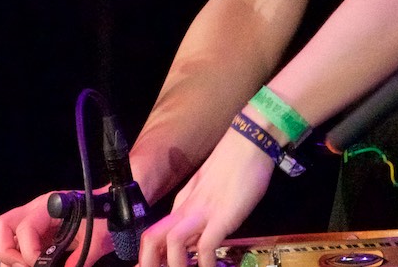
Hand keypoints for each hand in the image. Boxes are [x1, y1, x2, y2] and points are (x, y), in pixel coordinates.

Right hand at [0, 191, 112, 266]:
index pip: (25, 228)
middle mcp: (34, 211)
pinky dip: (19, 261)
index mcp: (49, 207)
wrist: (111, 210)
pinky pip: (16, 247)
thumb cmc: (105, 219)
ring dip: (12, 259)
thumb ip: (80, 259)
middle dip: (7, 253)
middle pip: (2, 226)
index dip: (29, 252)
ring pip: (5, 238)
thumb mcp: (97, 240)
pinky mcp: (35, 234)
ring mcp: (32, 222)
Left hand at [137, 129, 273, 266]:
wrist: (249, 142)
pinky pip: (205, 247)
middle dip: (149, 263)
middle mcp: (187, 210)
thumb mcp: (211, 192)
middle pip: (152, 239)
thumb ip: (201, 215)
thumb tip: (197, 241)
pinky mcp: (222, 216)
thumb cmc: (234, 164)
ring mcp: (203, 213)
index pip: (155, 234)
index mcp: (182, 204)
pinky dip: (204, 264)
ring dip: (175, 266)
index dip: (148, 257)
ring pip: (172, 243)